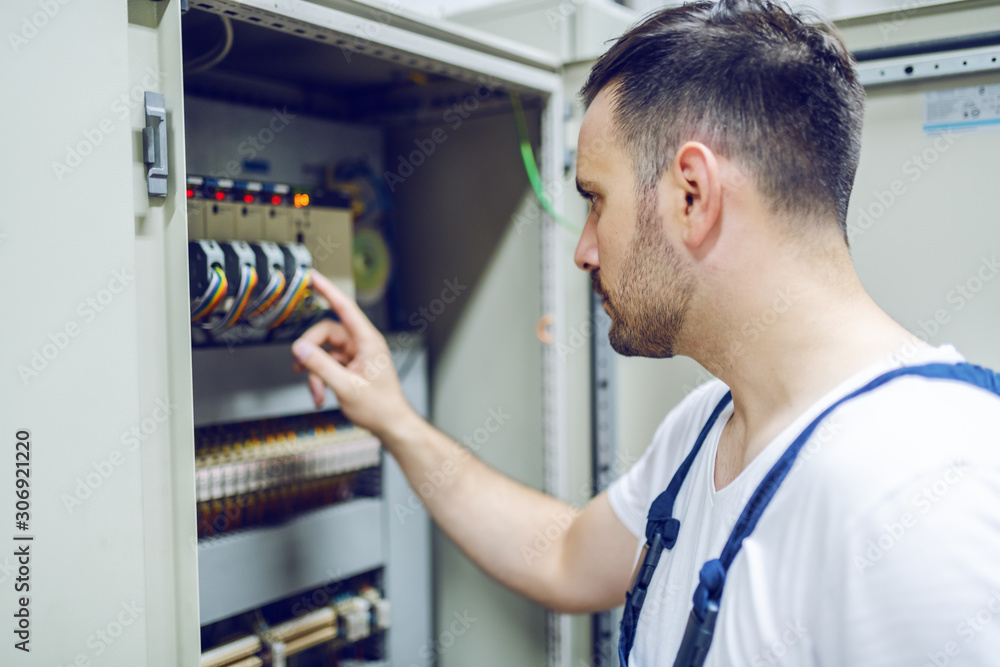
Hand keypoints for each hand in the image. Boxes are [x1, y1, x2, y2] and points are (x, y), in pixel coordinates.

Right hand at [292, 271, 415, 439]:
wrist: (391, 425)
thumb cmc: (380, 407)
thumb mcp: (346, 387)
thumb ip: (320, 366)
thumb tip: (300, 349)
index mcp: (368, 341)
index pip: (345, 308)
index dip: (328, 290)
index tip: (313, 277)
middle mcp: (362, 344)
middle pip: (326, 333)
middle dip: (311, 353)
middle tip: (301, 369)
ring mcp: (356, 355)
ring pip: (324, 351)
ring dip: (315, 371)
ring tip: (316, 391)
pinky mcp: (351, 366)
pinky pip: (328, 363)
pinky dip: (320, 378)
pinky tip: (321, 395)